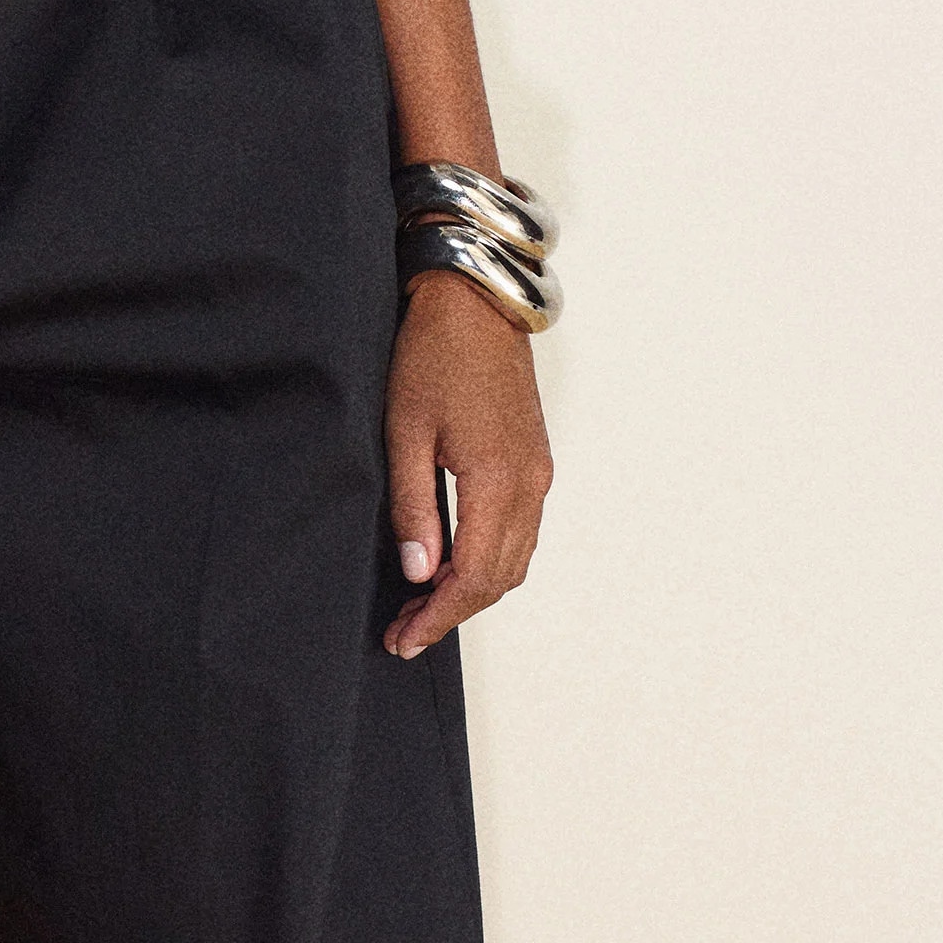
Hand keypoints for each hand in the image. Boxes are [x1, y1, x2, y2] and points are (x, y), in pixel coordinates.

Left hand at [381, 272, 553, 657]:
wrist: (476, 303)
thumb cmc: (435, 356)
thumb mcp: (405, 433)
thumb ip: (414, 508)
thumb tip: (420, 572)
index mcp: (497, 481)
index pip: (474, 578)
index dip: (438, 617)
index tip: (404, 639)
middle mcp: (530, 484)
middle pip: (499, 579)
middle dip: (452, 613)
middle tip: (404, 632)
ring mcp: (537, 474)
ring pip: (514, 560)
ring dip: (471, 591)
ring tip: (422, 607)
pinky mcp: (534, 462)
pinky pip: (520, 533)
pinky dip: (489, 562)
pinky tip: (451, 566)